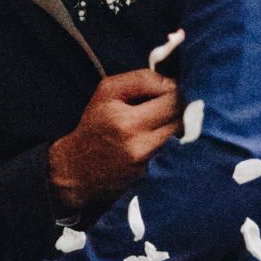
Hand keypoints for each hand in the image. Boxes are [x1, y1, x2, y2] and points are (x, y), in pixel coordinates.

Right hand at [47, 68, 180, 207]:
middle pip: (183, 121)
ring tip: (164, 125)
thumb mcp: (107, 91)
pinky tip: (159, 143)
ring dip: (179, 129)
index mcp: (127, 122)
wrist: (77, 169)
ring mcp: (148, 167)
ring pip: (184, 139)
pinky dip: (173, 147)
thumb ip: (142, 80)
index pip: (173, 101)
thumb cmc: (95, 124)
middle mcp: (140, 146)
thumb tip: (173, 84)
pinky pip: (176, 157)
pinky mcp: (152, 180)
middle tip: (170, 107)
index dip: (175, 92)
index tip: (167, 93)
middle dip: (181, 110)